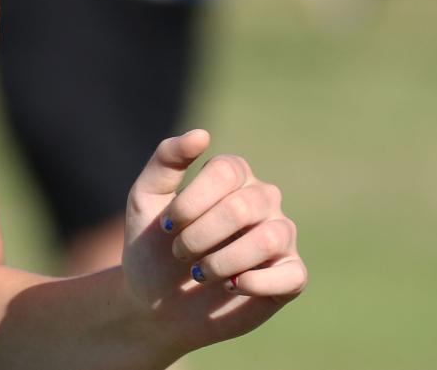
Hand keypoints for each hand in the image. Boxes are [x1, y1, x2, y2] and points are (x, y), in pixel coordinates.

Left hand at [121, 130, 305, 354]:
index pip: (227, 171)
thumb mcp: (145, 198)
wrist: (157, 303)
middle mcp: (264, 200)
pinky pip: (290, 274)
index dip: (192, 202)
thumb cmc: (153, 246)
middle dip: (201, 236)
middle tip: (180, 253)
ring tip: (200, 273)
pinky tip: (230, 286)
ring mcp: (282, 237)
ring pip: (269, 237)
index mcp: (233, 175)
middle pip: (244, 206)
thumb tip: (202, 134)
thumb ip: (167, 160)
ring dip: (223, 261)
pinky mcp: (291, 277)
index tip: (166, 226)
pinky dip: (255, 283)